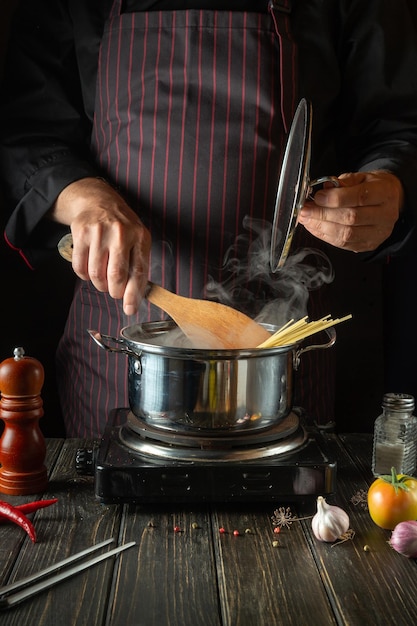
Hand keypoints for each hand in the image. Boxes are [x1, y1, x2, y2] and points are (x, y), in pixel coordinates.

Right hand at [52, 177, 151, 314]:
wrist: (98, 201)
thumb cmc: (122, 227)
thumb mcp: (138, 240)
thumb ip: (138, 265)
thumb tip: (134, 298)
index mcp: (140, 237)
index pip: (138, 272)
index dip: (133, 295)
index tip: (130, 309)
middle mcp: (121, 233)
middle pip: (116, 276)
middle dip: (115, 291)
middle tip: (114, 292)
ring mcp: (99, 232)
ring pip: (97, 274)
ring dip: (100, 284)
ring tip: (103, 279)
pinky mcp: (81, 233)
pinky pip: (80, 267)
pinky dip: (85, 275)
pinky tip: (90, 269)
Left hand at [297, 171, 403, 251]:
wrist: (389, 201)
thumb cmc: (372, 187)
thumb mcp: (360, 177)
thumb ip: (342, 183)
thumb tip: (324, 189)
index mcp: (385, 193)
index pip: (360, 197)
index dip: (335, 198)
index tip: (318, 197)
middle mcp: (385, 215)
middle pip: (351, 218)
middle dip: (323, 215)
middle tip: (305, 210)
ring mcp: (378, 233)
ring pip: (346, 234)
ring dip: (321, 227)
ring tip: (306, 219)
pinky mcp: (369, 244)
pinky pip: (343, 244)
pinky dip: (325, 236)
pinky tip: (314, 228)